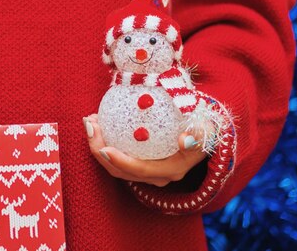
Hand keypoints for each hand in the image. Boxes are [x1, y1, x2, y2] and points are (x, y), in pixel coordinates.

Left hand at [83, 114, 206, 186]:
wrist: (207, 131)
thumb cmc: (205, 127)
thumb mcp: (206, 128)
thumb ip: (198, 134)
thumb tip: (185, 140)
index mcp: (172, 169)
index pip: (140, 170)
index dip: (120, 162)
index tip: (103, 147)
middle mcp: (157, 174)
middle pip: (121, 170)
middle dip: (99, 150)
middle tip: (90, 124)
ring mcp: (148, 169)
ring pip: (116, 165)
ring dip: (98, 145)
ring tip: (90, 121)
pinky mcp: (141, 160)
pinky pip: (118, 155)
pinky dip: (105, 140)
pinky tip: (99, 121)